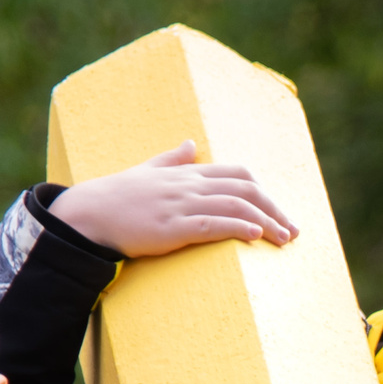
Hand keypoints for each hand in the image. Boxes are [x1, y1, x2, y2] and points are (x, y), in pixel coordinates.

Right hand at [49, 141, 296, 257]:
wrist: (89, 213)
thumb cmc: (116, 196)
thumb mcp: (147, 170)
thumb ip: (171, 159)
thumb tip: (189, 144)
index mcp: (187, 173)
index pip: (236, 173)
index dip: (262, 191)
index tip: (278, 211)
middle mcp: (189, 185)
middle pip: (245, 189)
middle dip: (274, 209)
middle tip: (293, 232)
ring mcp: (182, 205)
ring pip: (236, 206)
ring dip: (266, 222)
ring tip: (284, 239)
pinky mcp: (172, 227)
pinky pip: (213, 224)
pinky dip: (239, 227)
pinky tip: (256, 236)